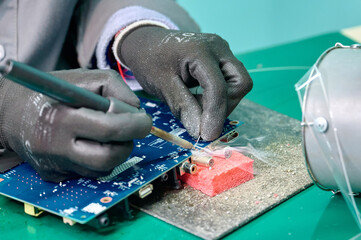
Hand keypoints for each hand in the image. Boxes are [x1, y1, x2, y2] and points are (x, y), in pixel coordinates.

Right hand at [0, 69, 151, 181]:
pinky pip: (90, 173)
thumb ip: (116, 89)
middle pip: (109, 157)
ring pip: (103, 169)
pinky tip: (93, 143)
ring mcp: (56, 165)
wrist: (12, 112)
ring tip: (111, 134)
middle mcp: (56, 147)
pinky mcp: (56, 176)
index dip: (134, 125)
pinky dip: (101, 159)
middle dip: (129, 143)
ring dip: (116, 151)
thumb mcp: (85, 78)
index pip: (109, 129)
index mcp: (62, 118)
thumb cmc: (52, 92)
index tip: (144, 120)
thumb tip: (137, 111)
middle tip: (132, 130)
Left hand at [119, 27, 251, 140]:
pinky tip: (199, 100)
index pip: (218, 87)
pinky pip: (230, 82)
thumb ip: (182, 107)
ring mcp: (222, 52)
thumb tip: (199, 131)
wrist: (146, 43)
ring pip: (238, 83)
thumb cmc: (150, 60)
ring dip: (222, 103)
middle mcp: (218, 48)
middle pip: (240, 83)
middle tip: (201, 119)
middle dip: (224, 106)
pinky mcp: (221, 60)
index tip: (206, 135)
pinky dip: (218, 96)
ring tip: (196, 106)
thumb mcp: (161, 85)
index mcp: (201, 51)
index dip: (214, 115)